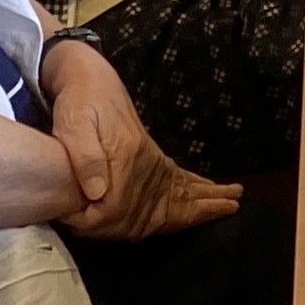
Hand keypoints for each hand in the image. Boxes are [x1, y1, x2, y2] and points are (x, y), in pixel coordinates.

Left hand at [44, 41, 242, 241]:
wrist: (91, 77)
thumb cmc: (78, 101)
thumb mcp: (73, 126)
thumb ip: (86, 158)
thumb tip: (98, 194)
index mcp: (126, 157)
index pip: (117, 208)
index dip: (102, 223)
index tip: (86, 227)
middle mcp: (143, 161)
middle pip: (165, 201)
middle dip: (194, 213)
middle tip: (229, 208)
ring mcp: (148, 159)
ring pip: (179, 189)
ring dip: (205, 199)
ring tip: (231, 201)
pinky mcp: (147, 155)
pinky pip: (175, 178)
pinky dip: (193, 188)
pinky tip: (205, 192)